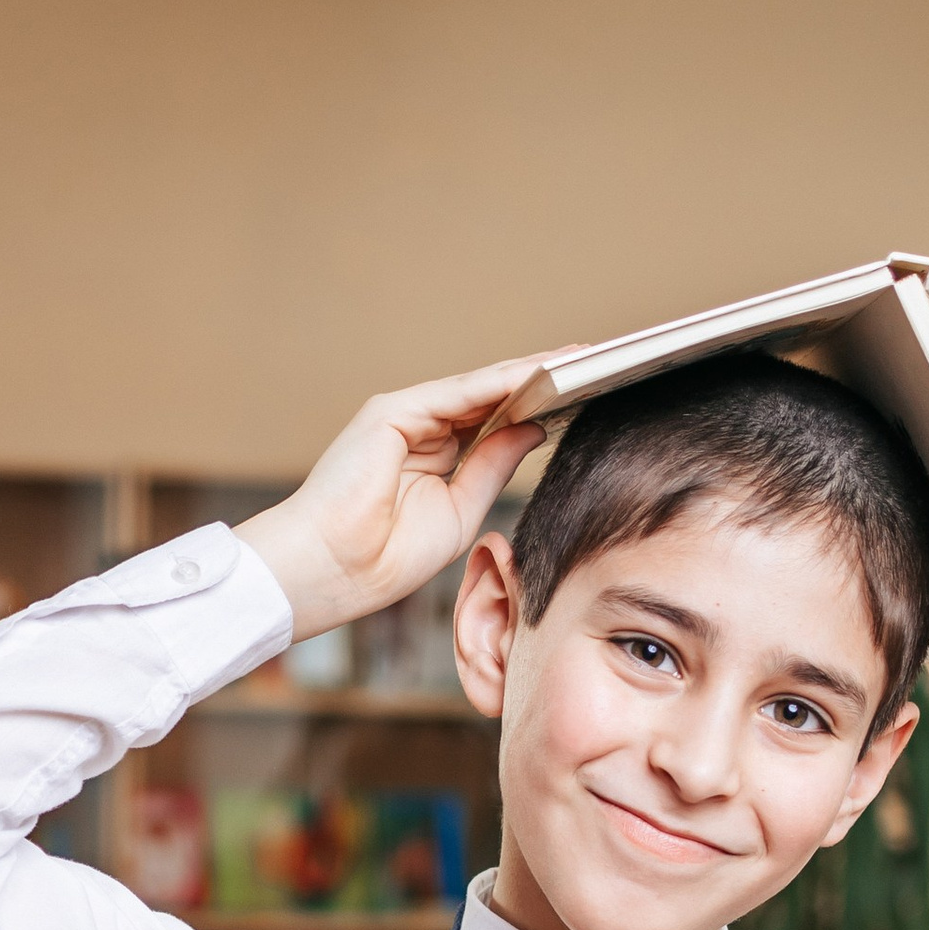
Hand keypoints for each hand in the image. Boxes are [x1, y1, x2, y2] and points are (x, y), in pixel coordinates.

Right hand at [235, 362, 553, 642]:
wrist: (334, 570)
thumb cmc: (385, 557)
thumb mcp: (460, 510)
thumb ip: (494, 465)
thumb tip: (534, 428)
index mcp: (433, 457)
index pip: (494, 423)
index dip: (537, 410)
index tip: (583, 398)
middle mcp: (420, 427)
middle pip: (492, 397)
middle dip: (541, 382)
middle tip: (594, 361)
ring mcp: (405, 415)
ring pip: (482, 387)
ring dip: (531, 373)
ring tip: (581, 358)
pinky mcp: (393, 410)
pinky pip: (461, 391)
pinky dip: (503, 380)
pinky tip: (542, 373)